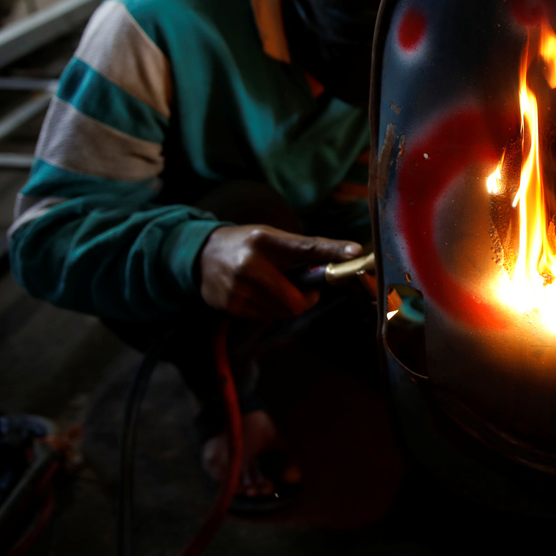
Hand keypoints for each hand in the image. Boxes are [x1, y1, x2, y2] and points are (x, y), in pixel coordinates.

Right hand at [199, 225, 362, 318]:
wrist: (201, 254)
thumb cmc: (247, 245)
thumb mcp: (272, 238)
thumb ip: (304, 251)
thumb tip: (346, 257)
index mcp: (265, 240)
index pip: (306, 247)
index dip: (333, 251)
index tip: (355, 252)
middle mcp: (250, 264)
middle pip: (296, 300)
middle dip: (308, 299)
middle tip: (308, 291)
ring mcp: (237, 288)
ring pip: (282, 311)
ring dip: (289, 303)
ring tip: (278, 287)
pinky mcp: (229, 305)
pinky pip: (264, 316)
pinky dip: (270, 308)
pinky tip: (259, 293)